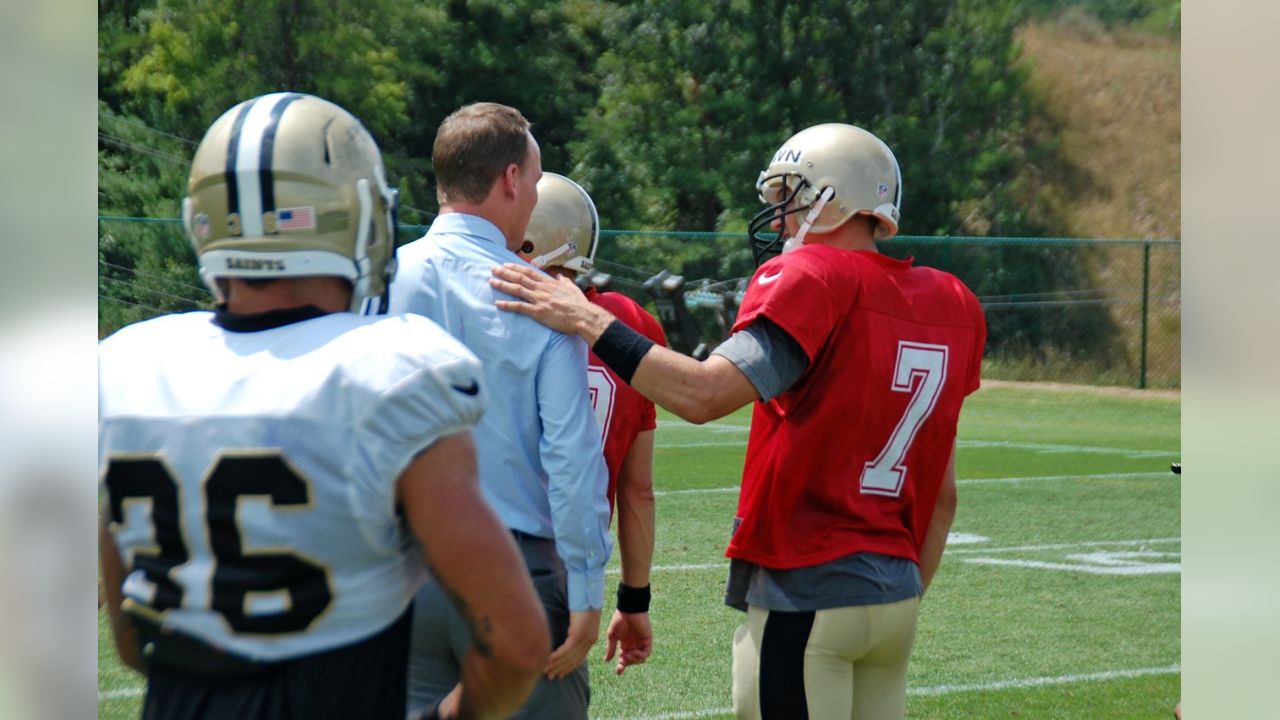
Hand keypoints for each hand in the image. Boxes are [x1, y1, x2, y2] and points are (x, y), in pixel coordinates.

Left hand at [490, 264, 613, 340]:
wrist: (583, 316)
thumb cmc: (579, 304)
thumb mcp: (572, 288)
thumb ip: (564, 282)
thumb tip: (561, 276)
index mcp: (549, 283)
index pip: (529, 272)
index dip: (516, 267)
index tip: (505, 264)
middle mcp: (542, 289)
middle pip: (520, 278)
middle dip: (505, 273)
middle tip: (492, 269)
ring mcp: (539, 299)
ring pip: (517, 289)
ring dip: (503, 285)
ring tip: (491, 282)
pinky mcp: (538, 312)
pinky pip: (520, 307)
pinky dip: (508, 305)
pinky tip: (498, 304)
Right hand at [546, 609, 600, 679]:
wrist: (588, 591)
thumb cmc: (582, 603)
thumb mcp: (579, 621)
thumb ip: (574, 631)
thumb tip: (564, 638)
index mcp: (591, 639)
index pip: (580, 658)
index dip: (569, 667)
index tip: (560, 674)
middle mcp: (590, 641)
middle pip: (574, 660)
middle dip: (561, 669)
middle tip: (550, 676)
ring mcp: (585, 638)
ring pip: (569, 657)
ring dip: (556, 664)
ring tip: (545, 670)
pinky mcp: (578, 634)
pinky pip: (566, 649)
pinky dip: (556, 656)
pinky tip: (548, 659)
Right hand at [604, 610, 652, 675]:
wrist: (629, 609)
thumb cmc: (619, 620)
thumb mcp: (612, 635)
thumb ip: (610, 648)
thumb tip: (606, 660)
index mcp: (625, 645)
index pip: (624, 659)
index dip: (621, 666)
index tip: (618, 672)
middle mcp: (633, 645)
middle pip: (632, 661)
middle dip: (627, 664)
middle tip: (622, 661)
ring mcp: (641, 643)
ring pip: (640, 659)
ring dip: (633, 660)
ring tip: (627, 655)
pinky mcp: (647, 640)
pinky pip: (646, 653)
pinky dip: (640, 655)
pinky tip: (633, 652)